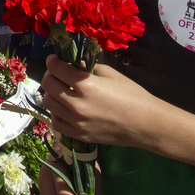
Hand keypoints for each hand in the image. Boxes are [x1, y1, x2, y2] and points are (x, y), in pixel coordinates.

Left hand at [41, 56, 163, 148]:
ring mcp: (77, 122)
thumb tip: (74, 65)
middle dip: (50, 75)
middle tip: (57, 73)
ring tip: (60, 90)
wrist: (146, 124)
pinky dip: (56, 113)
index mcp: (86, 85)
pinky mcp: (80, 135)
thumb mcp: (111, 74)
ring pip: (49, 103)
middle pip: (48, 85)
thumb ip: (89, 68)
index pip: (56, 69)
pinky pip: (56, 123)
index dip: (52, 61)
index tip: (54, 59)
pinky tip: (64, 108)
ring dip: (51, 93)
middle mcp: (78, 104)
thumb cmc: (132, 95)